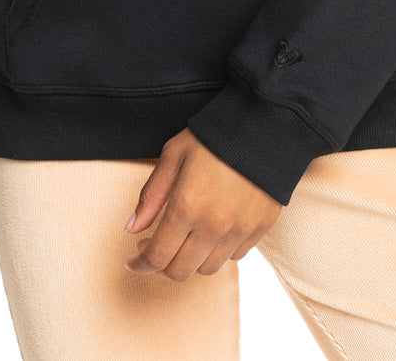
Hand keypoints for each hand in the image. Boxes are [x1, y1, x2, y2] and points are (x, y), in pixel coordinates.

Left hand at [124, 127, 282, 281]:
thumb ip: (151, 195)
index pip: (157, 257)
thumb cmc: (213, 136)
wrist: (263, 124)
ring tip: (185, 237)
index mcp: (187, 207)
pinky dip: (218, 251)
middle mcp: (214, 226)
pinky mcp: (260, 228)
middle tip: (155, 245)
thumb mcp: (173, 155)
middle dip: (161, 265)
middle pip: (180, 271)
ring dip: (190, 260)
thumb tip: (132, 229)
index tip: (132, 260)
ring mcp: (239, 230)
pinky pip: (234, 256)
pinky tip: (212, 230)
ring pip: (207, 269)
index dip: (140, 264)